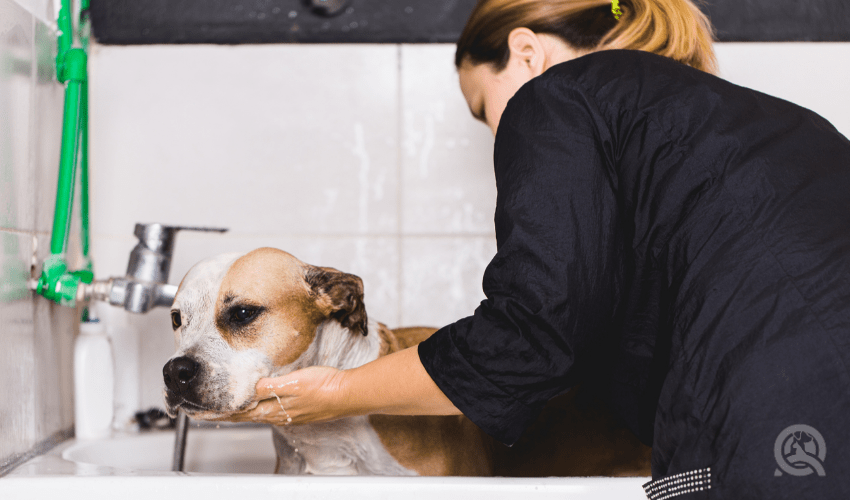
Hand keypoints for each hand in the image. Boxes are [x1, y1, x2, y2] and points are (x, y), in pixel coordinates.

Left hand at [223, 366, 349, 425]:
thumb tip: (247, 390)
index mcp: (274, 409)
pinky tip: (263, 406)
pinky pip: (273, 413)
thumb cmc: (323, 386)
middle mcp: (280, 415)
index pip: (241, 413)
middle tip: (212, 414)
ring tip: (232, 411)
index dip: (223, 413)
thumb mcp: (293, 381)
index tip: (206, 414)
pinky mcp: (300, 411)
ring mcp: (290, 414)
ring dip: (244, 413)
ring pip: (260, 415)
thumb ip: (269, 386)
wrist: (347, 394)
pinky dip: (260, 410)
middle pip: (248, 416)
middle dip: (229, 415)